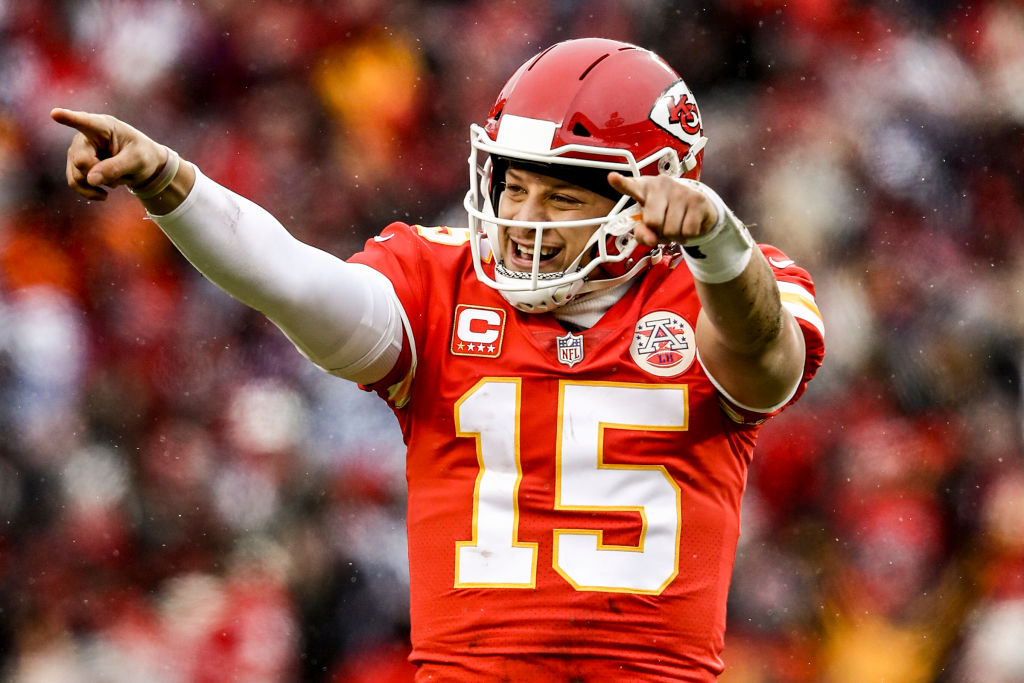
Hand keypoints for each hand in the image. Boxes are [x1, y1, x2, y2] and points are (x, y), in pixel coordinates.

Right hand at [50, 108, 167, 200]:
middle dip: (100, 174)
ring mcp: (77, 150)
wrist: (140, 166)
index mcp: (104, 126)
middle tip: (120, 174)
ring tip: (116, 179)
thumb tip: (90, 179)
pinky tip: (103, 195)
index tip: (55, 114)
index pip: (84, 121)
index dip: (69, 118)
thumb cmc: (142, 156)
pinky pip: (74, 183)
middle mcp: (85, 136)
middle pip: (81, 161)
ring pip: (77, 175)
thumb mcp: (137, 161)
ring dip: (98, 184)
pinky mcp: (75, 165)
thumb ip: (115, 168)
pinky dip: (89, 192)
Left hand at [607, 172, 719, 246]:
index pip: (630, 186)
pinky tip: (687, 224)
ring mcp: (680, 190)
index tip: (613, 178)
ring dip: (674, 236)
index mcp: (643, 188)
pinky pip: (688, 231)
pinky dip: (687, 235)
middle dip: (658, 232)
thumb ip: (642, 233)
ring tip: (675, 225)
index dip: (621, 183)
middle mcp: (661, 184)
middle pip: (652, 222)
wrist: (696, 207)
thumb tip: (650, 240)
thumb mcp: (648, 224)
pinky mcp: (698, 199)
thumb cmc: (665, 213)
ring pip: (671, 230)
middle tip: (662, 226)